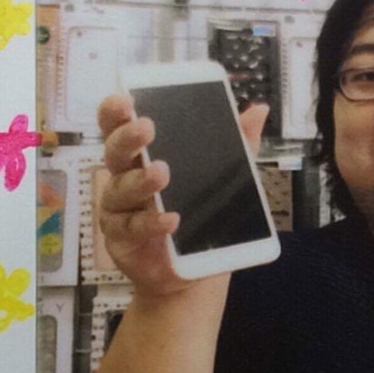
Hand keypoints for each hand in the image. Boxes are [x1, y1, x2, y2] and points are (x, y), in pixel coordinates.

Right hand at [97, 94, 268, 297]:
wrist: (194, 272)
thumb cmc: (199, 217)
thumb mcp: (224, 178)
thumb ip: (237, 144)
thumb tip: (259, 110)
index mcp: (142, 157)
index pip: (120, 129)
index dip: (115, 114)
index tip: (125, 101)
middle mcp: (124, 178)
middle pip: (115, 153)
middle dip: (127, 138)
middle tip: (146, 128)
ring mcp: (119, 209)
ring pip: (121, 190)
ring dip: (141, 181)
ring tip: (161, 173)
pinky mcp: (122, 239)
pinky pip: (132, 227)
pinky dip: (151, 223)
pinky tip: (170, 220)